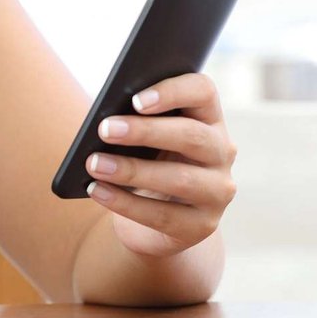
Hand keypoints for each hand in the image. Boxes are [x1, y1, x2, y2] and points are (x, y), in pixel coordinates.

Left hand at [83, 73, 236, 258]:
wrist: (153, 219)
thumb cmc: (144, 163)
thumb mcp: (143, 140)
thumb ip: (135, 123)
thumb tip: (107, 123)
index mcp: (208, 118)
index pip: (203, 92)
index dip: (173, 91)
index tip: (136, 99)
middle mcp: (221, 151)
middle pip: (192, 135)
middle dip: (145, 132)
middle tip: (104, 129)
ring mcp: (218, 191)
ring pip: (180, 179)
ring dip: (131, 171)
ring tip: (94, 164)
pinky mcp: (203, 226)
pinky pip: (163, 215)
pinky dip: (125, 203)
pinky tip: (97, 191)